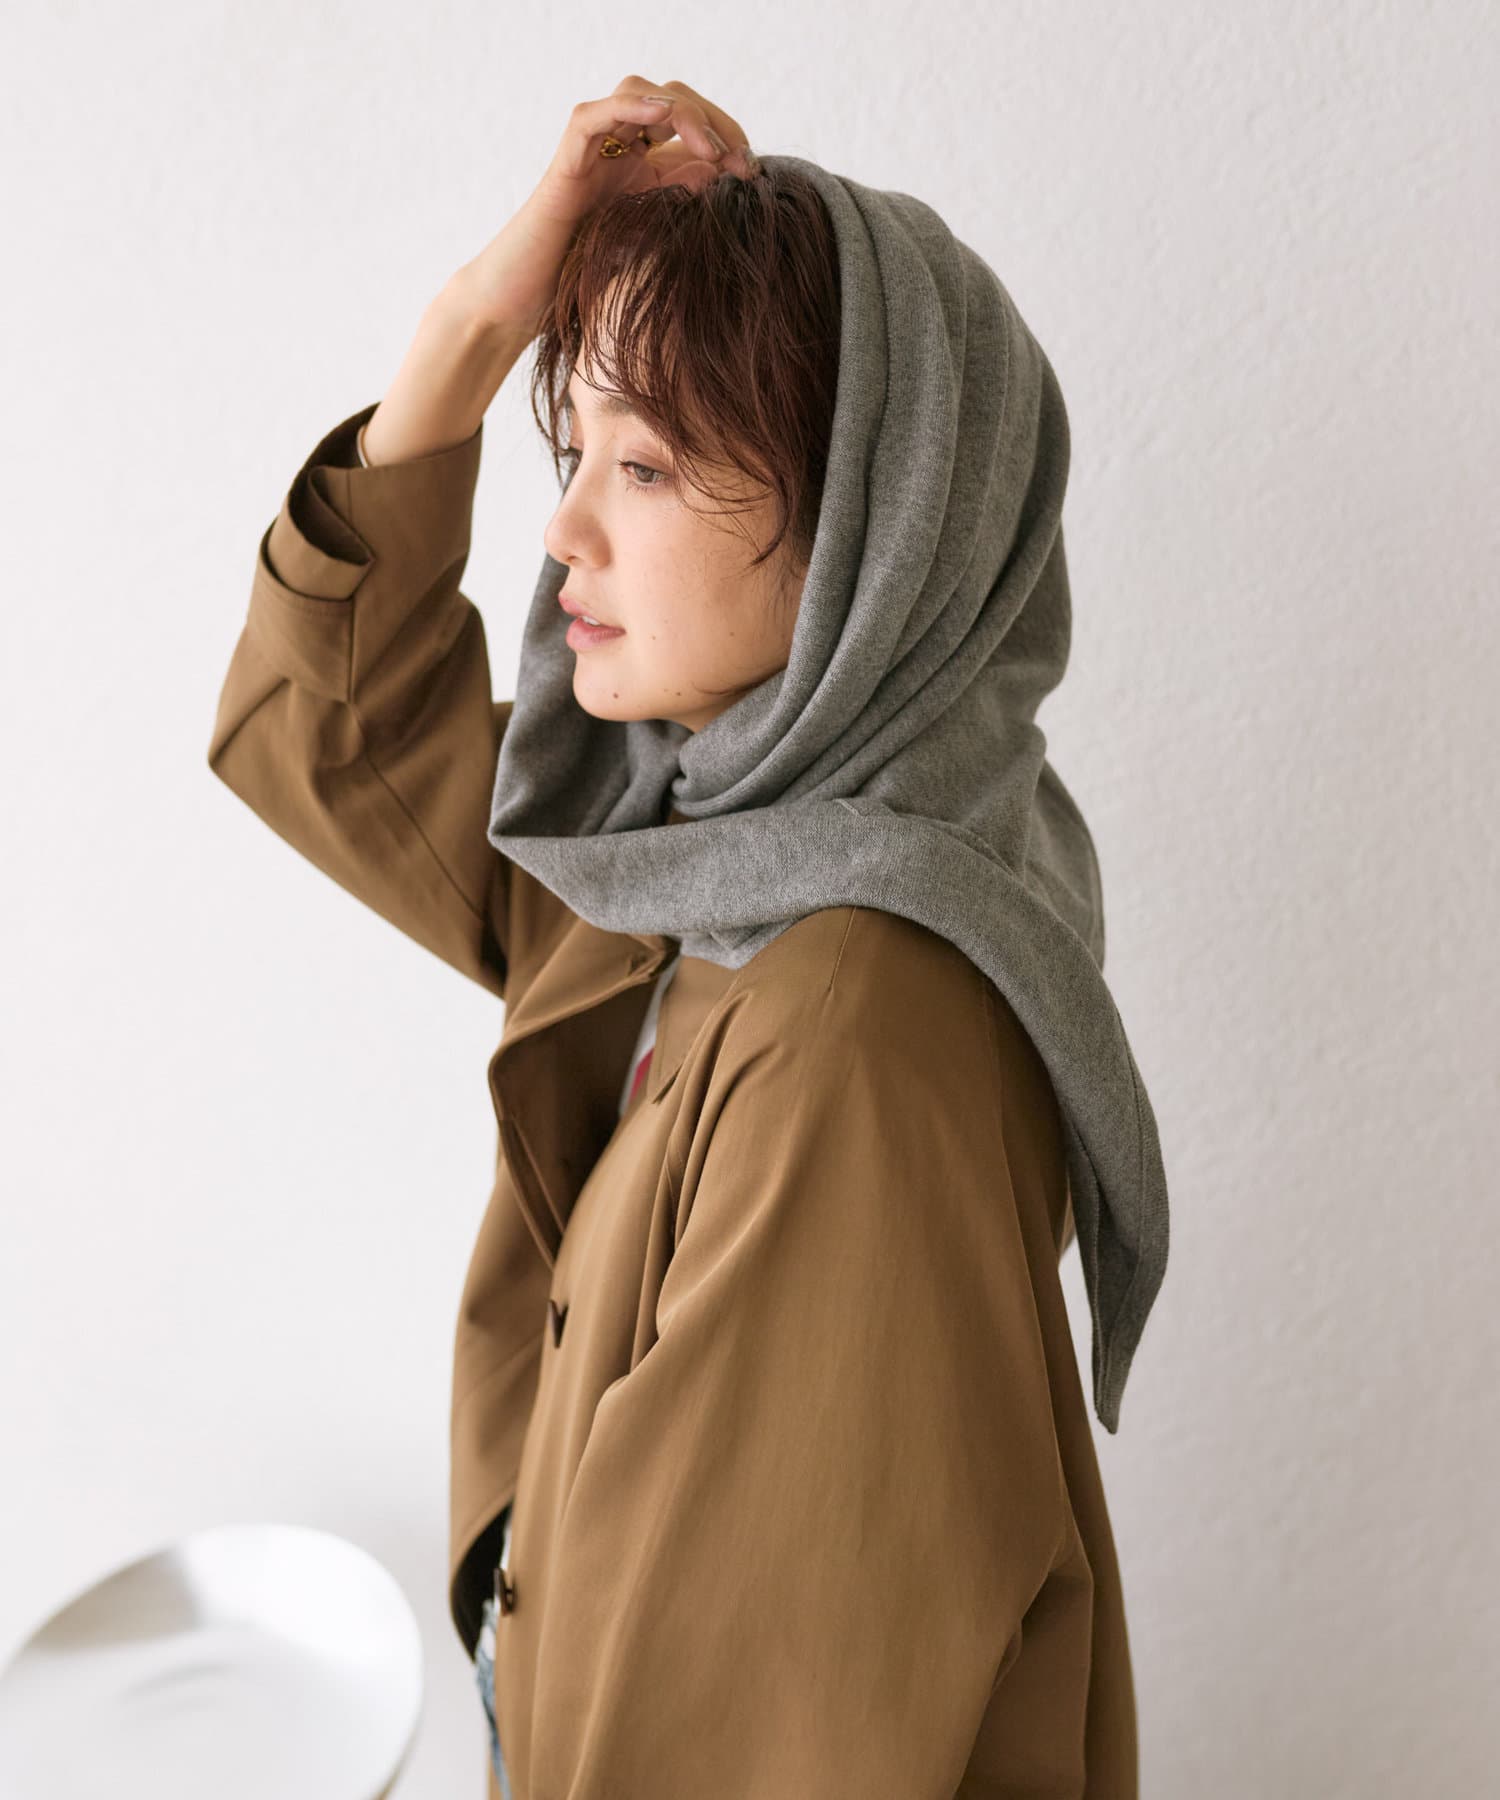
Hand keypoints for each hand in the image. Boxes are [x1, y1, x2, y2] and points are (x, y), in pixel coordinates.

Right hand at [451, 77, 757, 338]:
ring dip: (683, 111)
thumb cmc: (585, 284)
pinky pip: (595, 115)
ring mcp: (591, 151)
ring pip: (638, 93)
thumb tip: (722, 178)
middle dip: (715, 121)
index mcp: (641, 167)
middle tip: (743, 159)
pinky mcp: (566, 161)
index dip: (727, 138)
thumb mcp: (651, 243)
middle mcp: (617, 150)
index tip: (754, 172)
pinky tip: (664, 116)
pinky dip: (630, 107)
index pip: (691, 128)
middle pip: (672, 101)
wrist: (527, 304)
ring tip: (711, 149)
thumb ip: (680, 208)